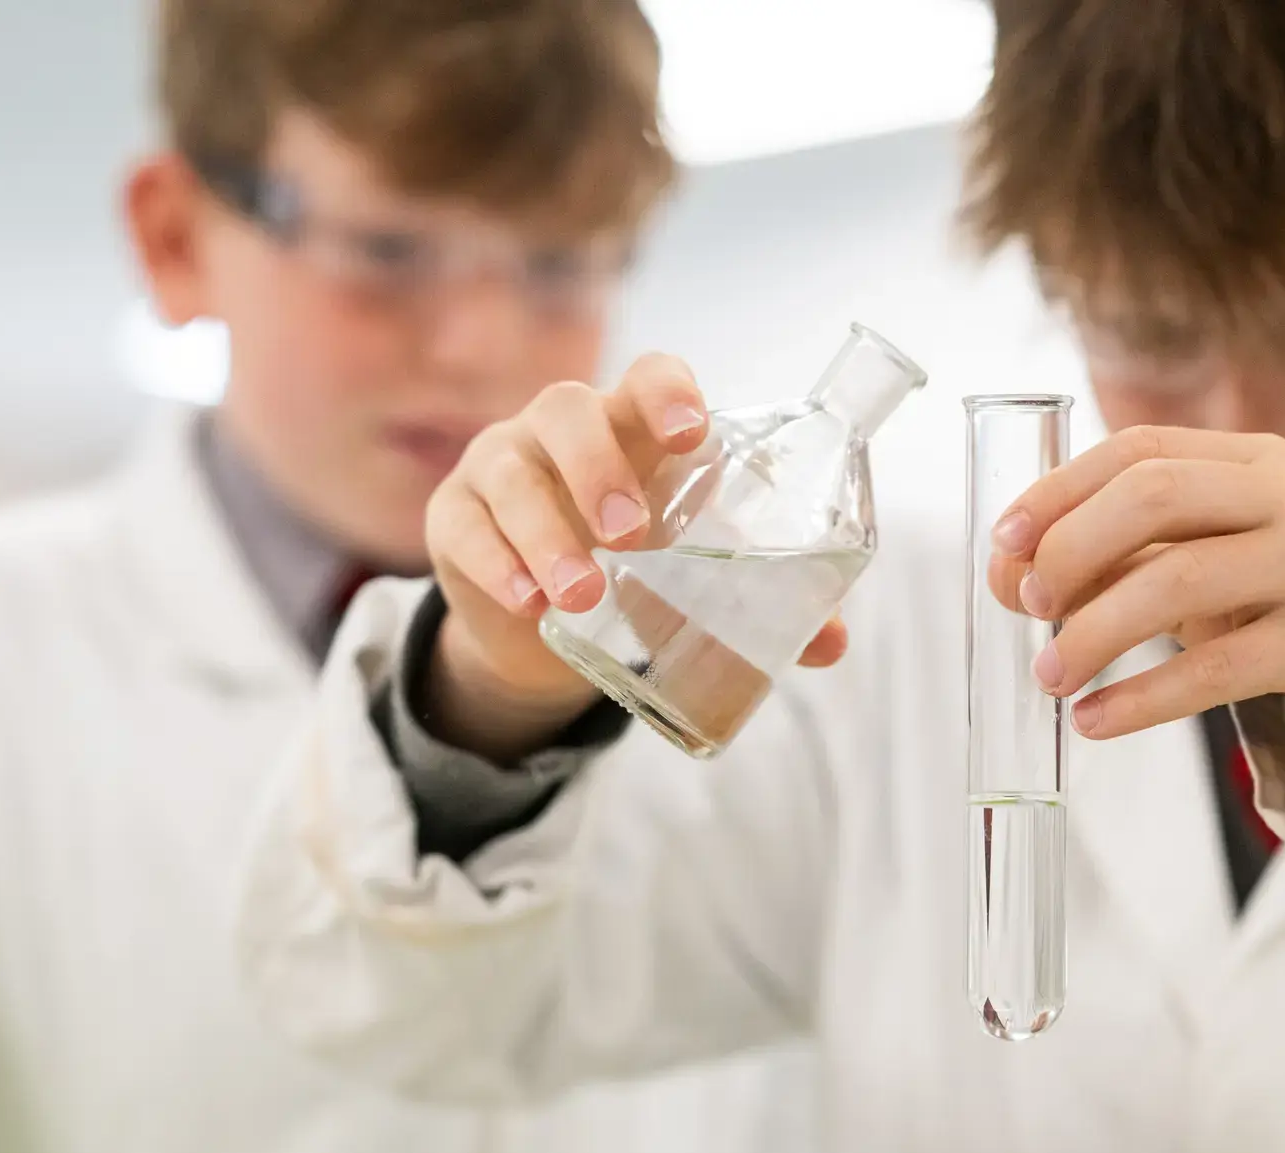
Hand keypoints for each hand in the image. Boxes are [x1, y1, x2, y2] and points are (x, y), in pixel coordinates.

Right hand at [424, 354, 846, 759]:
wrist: (545, 628)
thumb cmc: (638, 573)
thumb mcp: (695, 581)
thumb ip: (759, 601)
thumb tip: (831, 644)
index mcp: (631, 425)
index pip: (646, 376)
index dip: (667, 392)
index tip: (692, 434)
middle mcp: (559, 430)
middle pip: (566, 410)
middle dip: (598, 466)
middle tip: (633, 534)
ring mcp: (499, 465)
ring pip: (511, 474)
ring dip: (547, 535)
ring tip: (583, 595)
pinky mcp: (453, 517)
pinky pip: (463, 527)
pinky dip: (496, 564)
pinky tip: (526, 602)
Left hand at [990, 425, 1284, 779]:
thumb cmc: (1265, 593)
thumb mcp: (1193, 558)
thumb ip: (1106, 558)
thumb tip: (1003, 577)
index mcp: (1250, 458)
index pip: (1140, 449)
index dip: (1061, 490)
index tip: (1004, 541)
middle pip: (1158, 496)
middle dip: (1075, 549)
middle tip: (1030, 606)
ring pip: (1182, 579)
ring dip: (1096, 630)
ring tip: (1050, 674)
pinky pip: (1218, 670)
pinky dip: (1142, 699)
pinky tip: (1095, 720)